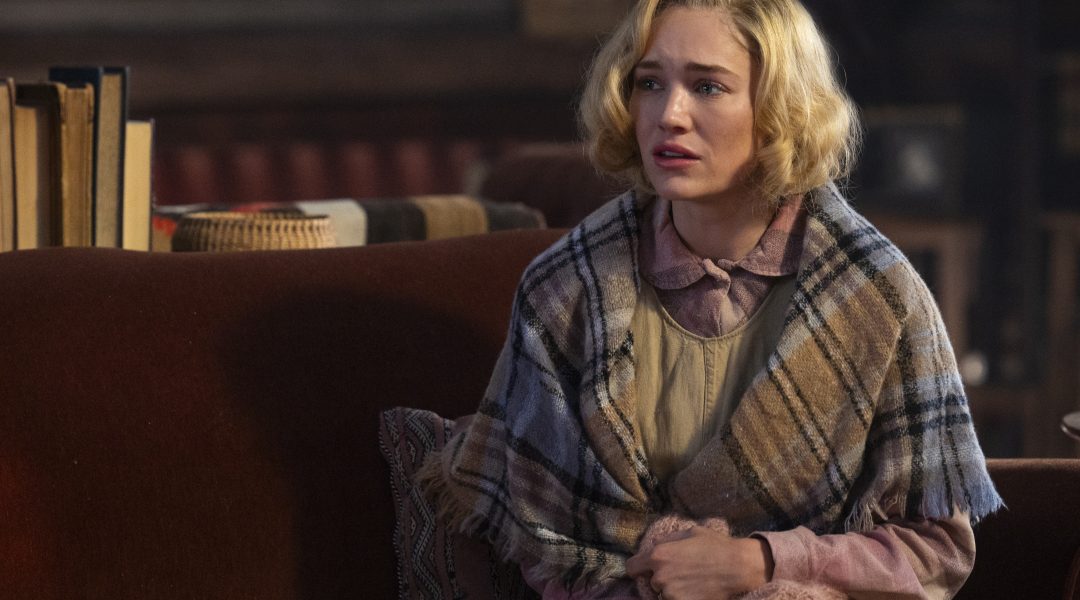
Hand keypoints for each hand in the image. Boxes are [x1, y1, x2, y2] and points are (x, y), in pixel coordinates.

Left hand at [625, 525, 773, 599]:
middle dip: (662, 577)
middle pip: (652, 581)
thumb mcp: (689, 532)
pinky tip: (697, 590)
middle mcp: (660, 577)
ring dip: (673, 589)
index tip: (645, 569)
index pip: (631, 567)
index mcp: (658, 555)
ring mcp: (670, 594)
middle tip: (682, 572)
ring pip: (664, 594)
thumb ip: (666, 539)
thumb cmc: (715, 546)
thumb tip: (654, 544)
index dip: (638, 567)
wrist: (738, 568)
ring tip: (692, 581)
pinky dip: (683, 597)